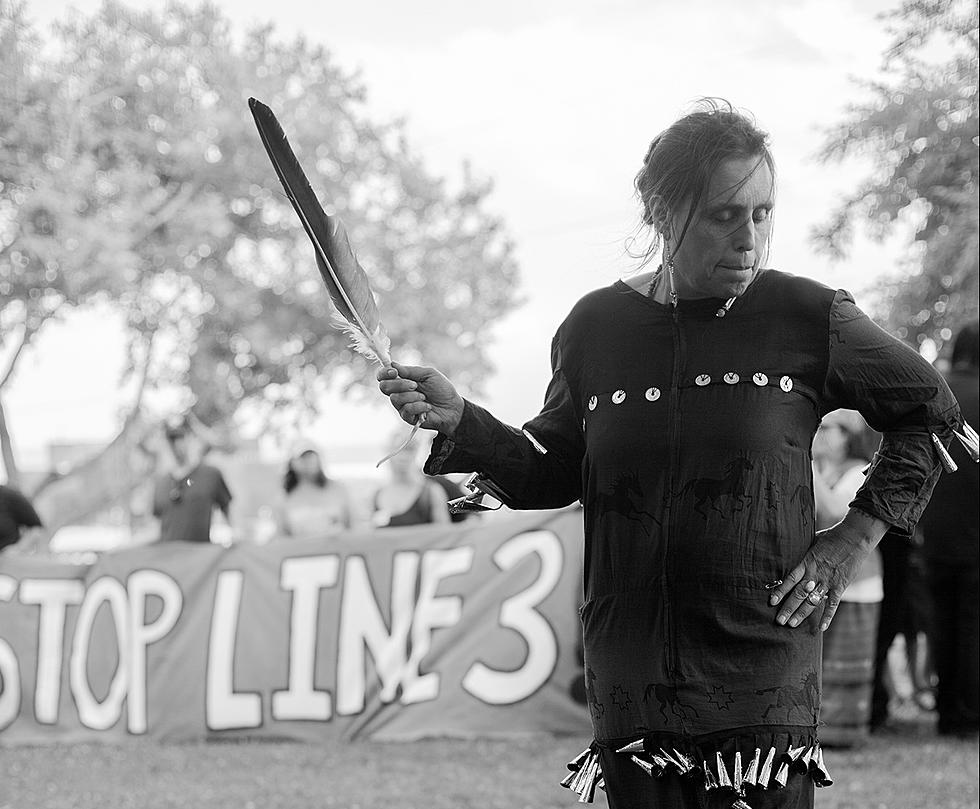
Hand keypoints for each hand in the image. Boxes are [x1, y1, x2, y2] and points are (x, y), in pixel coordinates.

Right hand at [377, 362, 464, 436]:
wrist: (453, 407)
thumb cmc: (442, 389)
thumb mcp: (429, 374)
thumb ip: (411, 371)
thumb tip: (393, 364)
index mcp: (402, 380)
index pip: (383, 376)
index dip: (384, 373)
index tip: (394, 372)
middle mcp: (399, 392)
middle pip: (384, 387)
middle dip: (400, 384)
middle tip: (415, 385)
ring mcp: (402, 406)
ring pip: (395, 398)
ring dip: (412, 396)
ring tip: (425, 397)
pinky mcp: (407, 417)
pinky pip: (406, 409)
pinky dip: (419, 406)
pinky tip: (428, 407)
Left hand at [770, 509, 887, 630]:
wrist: (855, 537)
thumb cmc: (831, 537)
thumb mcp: (812, 541)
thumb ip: (801, 551)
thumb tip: (787, 552)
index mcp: (807, 562)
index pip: (790, 579)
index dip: (780, 591)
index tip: (771, 602)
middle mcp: (816, 573)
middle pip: (799, 593)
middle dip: (788, 608)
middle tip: (779, 621)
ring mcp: (828, 580)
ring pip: (813, 600)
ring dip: (802, 613)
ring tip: (792, 625)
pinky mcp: (841, 585)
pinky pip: (833, 603)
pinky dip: (828, 616)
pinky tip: (822, 628)